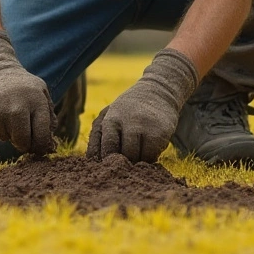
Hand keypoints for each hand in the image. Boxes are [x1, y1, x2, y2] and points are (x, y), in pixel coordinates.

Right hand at [0, 29, 55, 154]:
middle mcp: (19, 106)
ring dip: (14, 136)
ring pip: (11, 139)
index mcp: (36, 101)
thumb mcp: (42, 93)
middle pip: (24, 141)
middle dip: (27, 144)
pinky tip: (3, 118)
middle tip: (27, 140)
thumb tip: (50, 143)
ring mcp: (1, 111)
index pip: (41, 134)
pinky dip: (3, 132)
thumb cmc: (24, 87)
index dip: (41, 145)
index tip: (40, 147)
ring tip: (14, 121)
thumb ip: (49, 116)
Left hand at [86, 48, 197, 162]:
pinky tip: (148, 146)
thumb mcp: (110, 115)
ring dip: (137, 160)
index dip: (109, 158)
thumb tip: (91, 159)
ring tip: (137, 150)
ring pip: (140, 158)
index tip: (110, 161)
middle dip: (125, 160)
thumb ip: (98, 136)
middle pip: (126, 155)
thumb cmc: (128, 109)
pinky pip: (154, 156)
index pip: (108, 147)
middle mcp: (131, 121)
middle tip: (126, 157)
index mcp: (112, 118)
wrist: (158, 91)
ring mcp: (148, 127)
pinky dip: (150, 157)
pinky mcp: (163, 132)